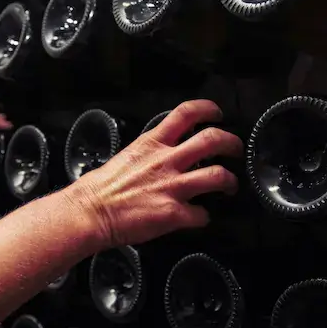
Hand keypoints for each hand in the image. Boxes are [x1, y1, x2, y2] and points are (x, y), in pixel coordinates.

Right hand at [66, 100, 242, 247]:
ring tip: (230, 185)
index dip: (208, 109)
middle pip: (212, 139)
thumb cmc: (100, 189)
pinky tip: (198, 218)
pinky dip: (203, 217)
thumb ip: (150, 153)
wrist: (90, 213)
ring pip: (218, 175)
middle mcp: (166, 161)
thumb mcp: (127, 156)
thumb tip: (163, 156)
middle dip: (232, 143)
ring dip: (230, 181)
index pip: (186, 113)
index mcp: (152, 143)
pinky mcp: (173, 214)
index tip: (217, 114)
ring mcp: (172, 187)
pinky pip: (202, 215)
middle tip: (236, 150)